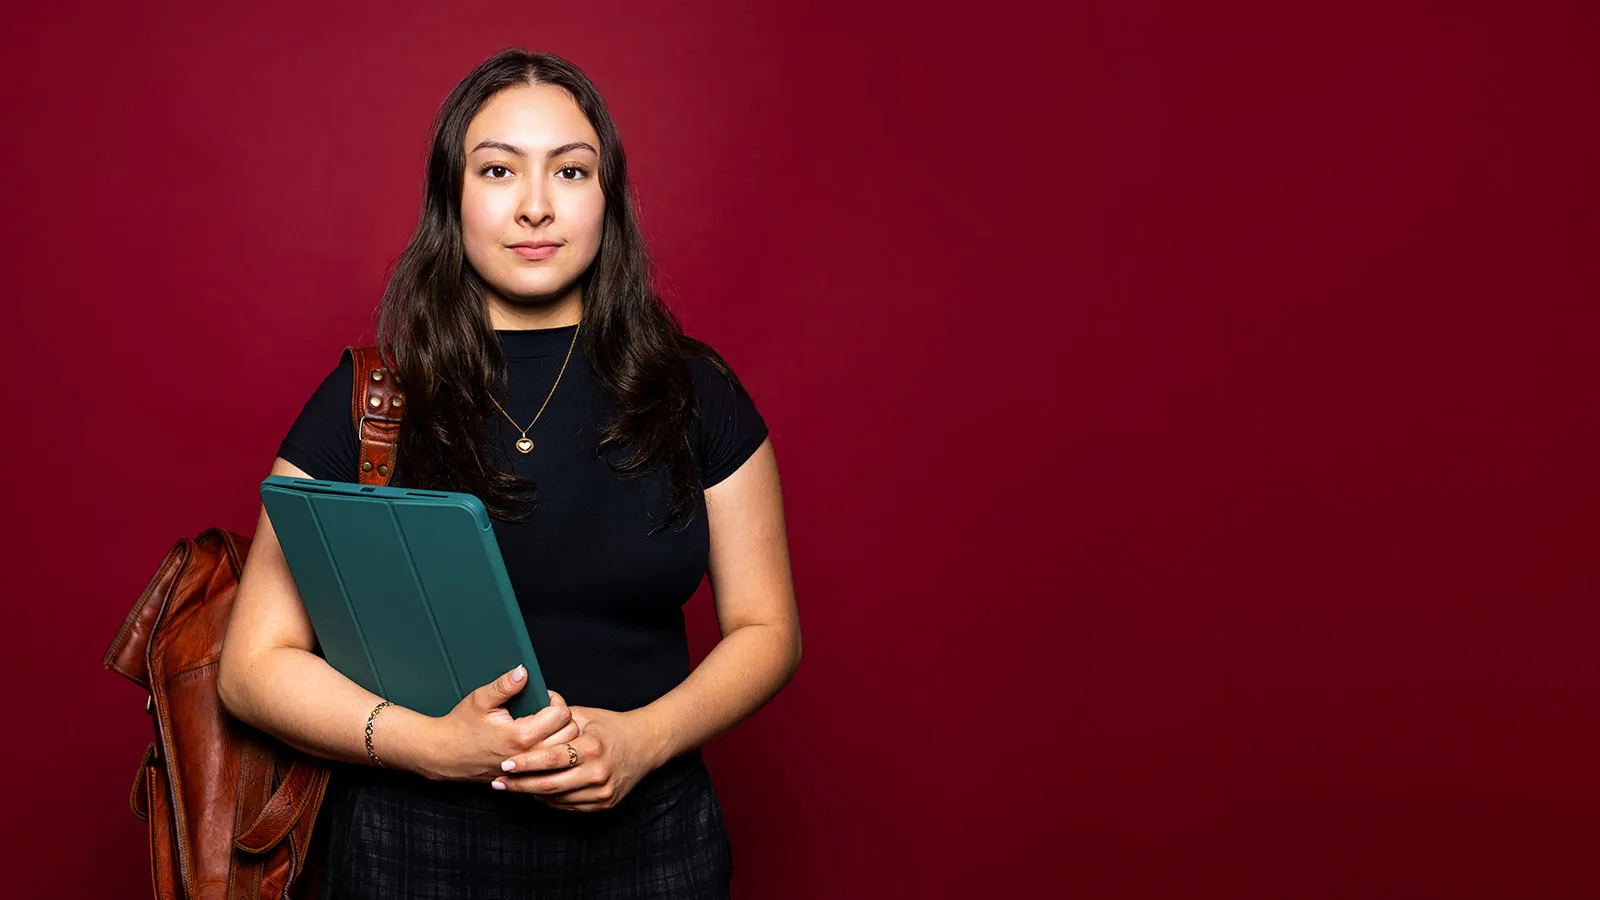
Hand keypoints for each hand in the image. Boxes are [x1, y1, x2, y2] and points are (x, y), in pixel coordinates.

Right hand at [422, 665, 580, 781]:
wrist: (441, 754)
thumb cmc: (459, 727)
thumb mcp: (480, 699)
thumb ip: (505, 685)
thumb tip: (523, 671)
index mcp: (520, 736)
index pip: (561, 716)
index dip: (556, 701)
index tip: (545, 697)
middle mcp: (527, 756)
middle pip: (570, 735)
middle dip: (563, 718)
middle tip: (547, 709)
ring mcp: (526, 769)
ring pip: (563, 753)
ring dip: (561, 736)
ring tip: (545, 724)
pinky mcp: (523, 777)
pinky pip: (550, 766)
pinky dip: (552, 753)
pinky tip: (540, 741)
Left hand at [492, 706, 663, 811]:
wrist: (646, 744)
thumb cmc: (611, 726)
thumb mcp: (586, 715)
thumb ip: (557, 716)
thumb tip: (529, 705)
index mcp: (592, 747)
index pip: (551, 759)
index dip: (526, 763)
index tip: (505, 764)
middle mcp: (598, 772)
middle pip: (550, 785)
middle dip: (520, 784)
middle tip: (499, 782)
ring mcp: (602, 791)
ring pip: (558, 799)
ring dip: (532, 794)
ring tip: (513, 786)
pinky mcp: (604, 803)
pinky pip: (570, 806)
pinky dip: (551, 800)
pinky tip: (537, 792)